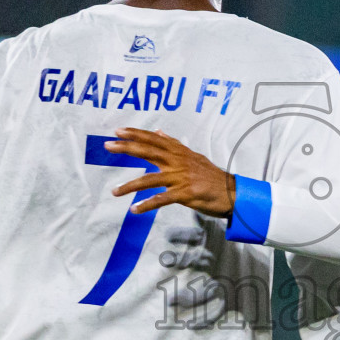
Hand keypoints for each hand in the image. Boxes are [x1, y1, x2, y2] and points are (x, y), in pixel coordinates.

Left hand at [104, 129, 234, 216]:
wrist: (231, 191)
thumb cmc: (210, 176)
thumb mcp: (192, 156)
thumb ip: (174, 144)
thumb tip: (159, 131)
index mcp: (179, 152)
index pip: (154, 139)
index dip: (136, 134)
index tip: (118, 131)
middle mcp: (178, 162)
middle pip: (148, 151)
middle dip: (127, 148)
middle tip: (108, 145)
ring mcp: (181, 178)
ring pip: (150, 179)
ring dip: (130, 185)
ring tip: (114, 191)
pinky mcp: (185, 194)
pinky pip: (162, 199)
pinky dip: (147, 204)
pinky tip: (135, 209)